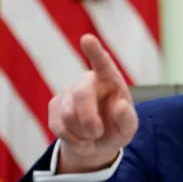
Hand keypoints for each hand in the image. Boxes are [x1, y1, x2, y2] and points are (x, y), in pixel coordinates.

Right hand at [48, 34, 137, 172]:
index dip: (95, 51)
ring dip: (82, 133)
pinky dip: (72, 139)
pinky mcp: (54, 105)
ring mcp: (68, 91)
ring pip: (67, 115)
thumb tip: (121, 105)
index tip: (87, 39)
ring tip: (92, 135)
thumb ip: (128, 119)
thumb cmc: (116, 128)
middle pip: (81, 94)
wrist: (96, 143)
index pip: (102, 62)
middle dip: (88, 120)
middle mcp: (87, 80)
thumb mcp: (128, 128)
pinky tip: (80, 138)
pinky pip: (58, 126)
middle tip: (97, 134)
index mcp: (109, 78)